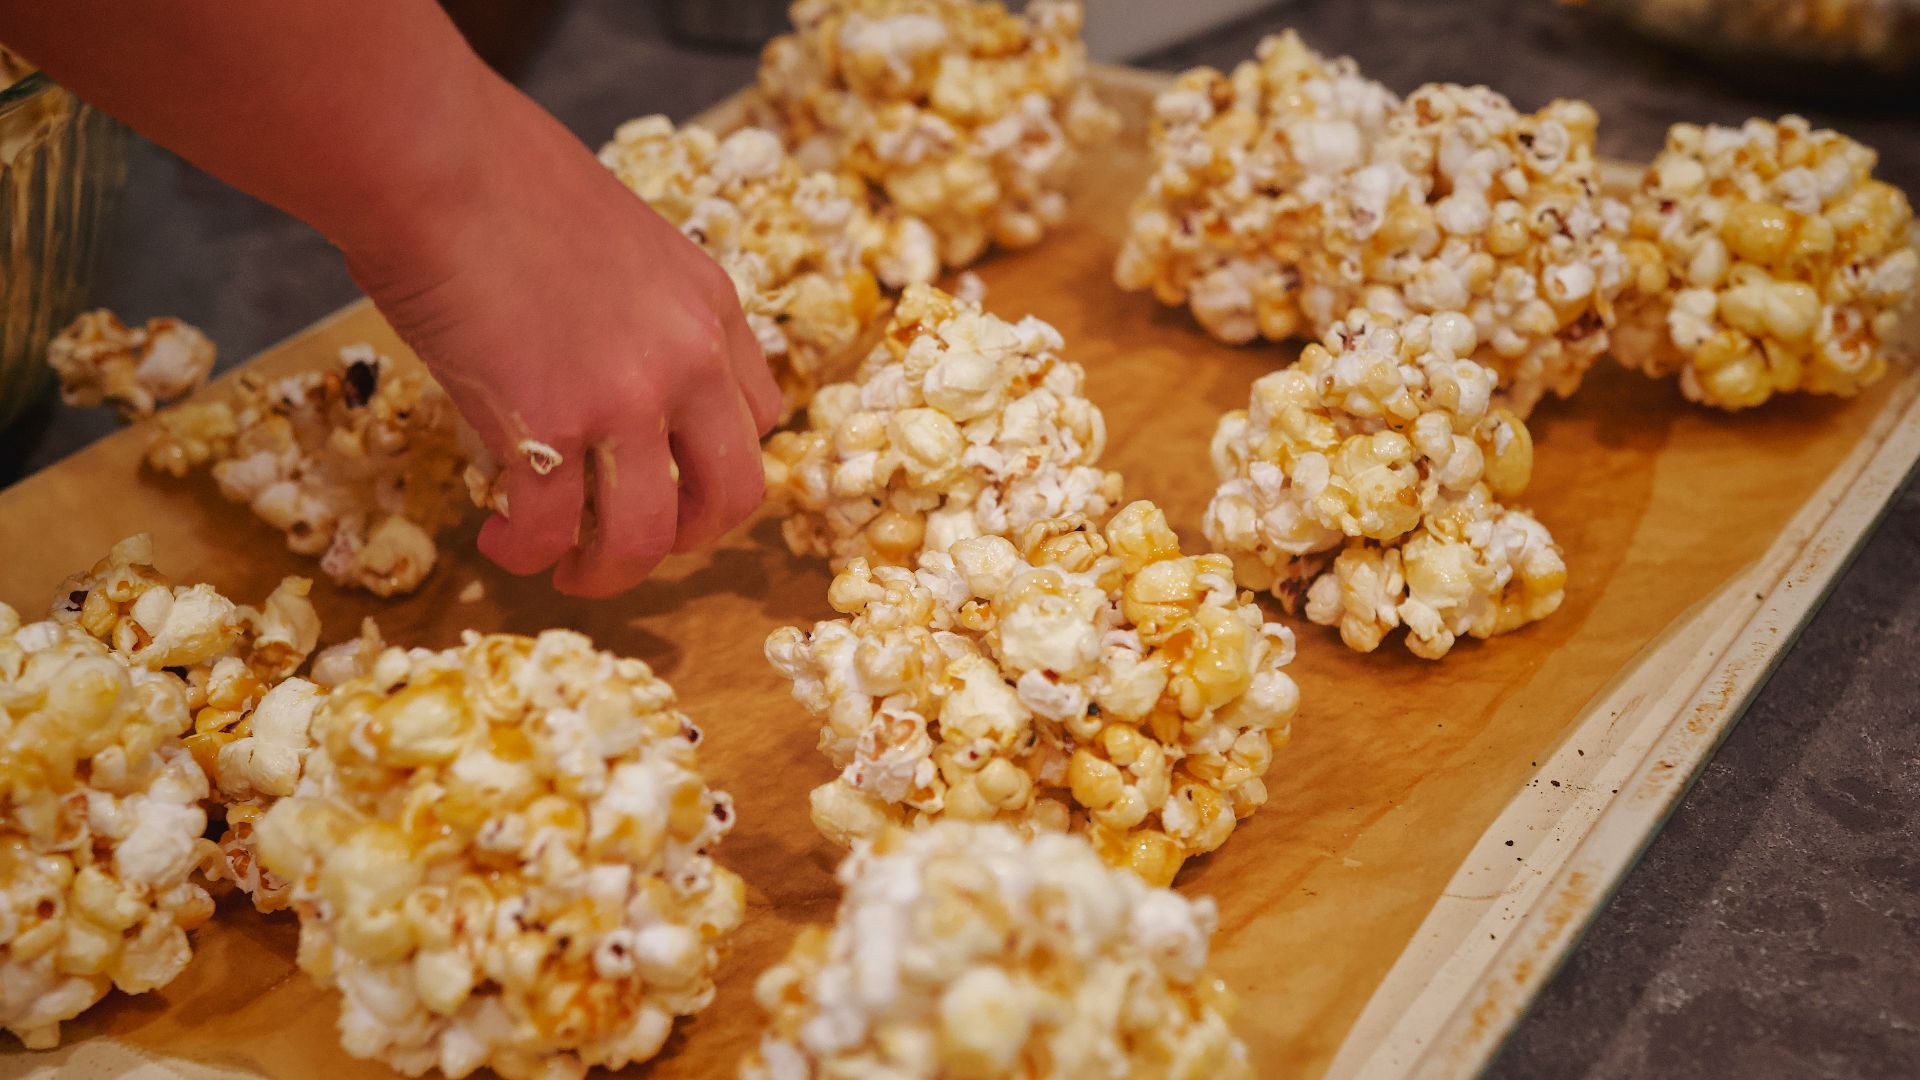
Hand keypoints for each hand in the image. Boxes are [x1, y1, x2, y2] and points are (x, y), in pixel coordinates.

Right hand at [342, 81, 780, 597]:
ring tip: (564, 571)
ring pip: (651, 533)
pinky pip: (553, 528)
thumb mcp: (617, 239)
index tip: (671, 477)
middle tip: (632, 546)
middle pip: (733, 494)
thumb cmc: (496, 176)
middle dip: (687, 539)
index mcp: (711, 306)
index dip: (714, 463)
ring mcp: (627, 396)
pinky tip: (499, 540)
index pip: (758, 417)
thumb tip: (596, 378)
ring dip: (609, 571)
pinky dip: (526, 552)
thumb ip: (632, 315)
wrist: (430, 156)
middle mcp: (689, 359)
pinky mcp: (551, 423)